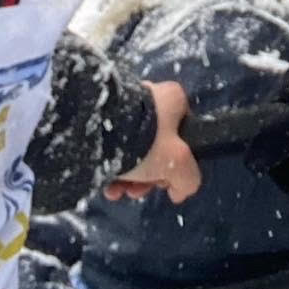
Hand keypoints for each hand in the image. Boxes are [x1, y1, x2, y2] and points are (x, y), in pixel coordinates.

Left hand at [102, 79, 201, 203]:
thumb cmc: (146, 140)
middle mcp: (150, 97)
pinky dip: (110, 167)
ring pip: (131, 149)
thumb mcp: (179, 164)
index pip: (183, 134)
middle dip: (148, 177)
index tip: (164, 180)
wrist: (99, 130)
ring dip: (128, 177)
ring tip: (116, 191)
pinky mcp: (101, 115)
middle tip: (137, 190)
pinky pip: (112, 145)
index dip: (177, 163)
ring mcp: (124, 105)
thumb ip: (188, 179)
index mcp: (174, 99)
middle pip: (156, 147)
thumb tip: (178, 191)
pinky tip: (106, 184)